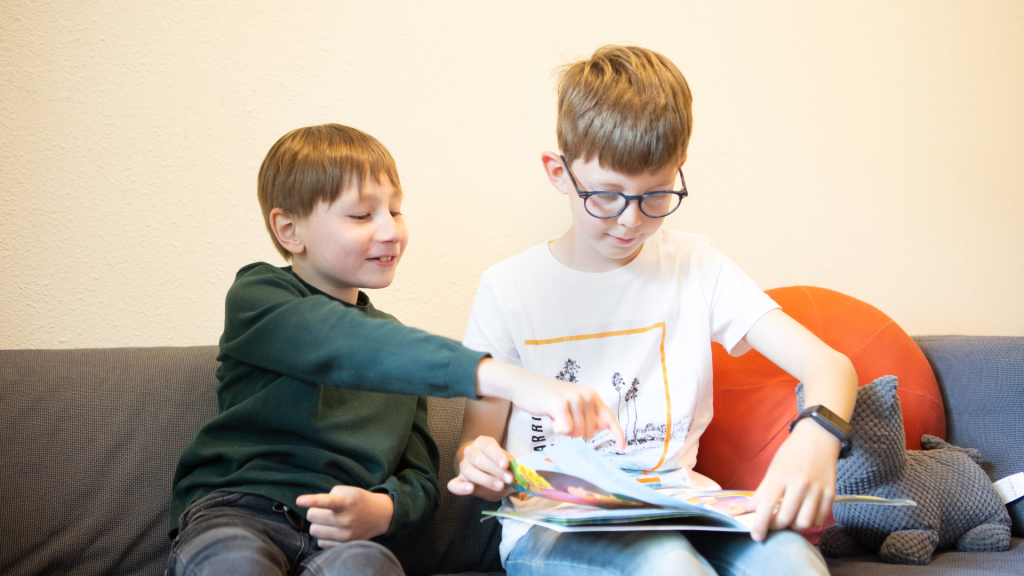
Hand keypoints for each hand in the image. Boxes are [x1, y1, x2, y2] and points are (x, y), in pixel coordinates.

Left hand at [296, 486, 393, 545]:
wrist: (379, 516)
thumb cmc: (359, 501)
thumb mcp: (348, 490)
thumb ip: (329, 495)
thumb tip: (314, 507)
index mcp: (347, 502)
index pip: (326, 501)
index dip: (311, 500)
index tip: (299, 500)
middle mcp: (346, 520)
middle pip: (312, 516)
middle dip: (314, 512)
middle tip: (323, 511)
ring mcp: (345, 535)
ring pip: (314, 531)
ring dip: (317, 525)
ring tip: (328, 521)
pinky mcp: (344, 546)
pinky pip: (320, 543)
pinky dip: (323, 536)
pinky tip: (332, 531)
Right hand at [447, 435, 516, 500]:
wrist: (486, 469)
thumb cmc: (499, 465)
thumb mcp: (508, 462)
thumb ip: (513, 466)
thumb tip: (523, 472)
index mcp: (483, 443)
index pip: (488, 446)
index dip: (496, 455)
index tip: (506, 465)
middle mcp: (470, 452)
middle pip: (478, 459)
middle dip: (495, 470)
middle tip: (509, 479)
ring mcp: (463, 466)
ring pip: (468, 470)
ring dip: (484, 479)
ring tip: (499, 486)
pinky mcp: (458, 481)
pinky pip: (454, 484)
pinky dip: (460, 488)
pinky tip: (470, 489)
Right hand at [476, 359, 625, 450]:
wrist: (525, 385)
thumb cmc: (548, 397)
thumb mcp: (572, 404)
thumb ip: (588, 415)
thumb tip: (604, 426)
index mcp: (592, 396)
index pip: (610, 419)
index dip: (618, 435)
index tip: (623, 448)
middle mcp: (586, 396)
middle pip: (589, 433)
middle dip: (576, 433)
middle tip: (563, 420)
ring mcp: (574, 399)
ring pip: (577, 433)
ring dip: (565, 431)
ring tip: (556, 416)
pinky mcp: (560, 405)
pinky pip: (565, 430)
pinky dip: (557, 429)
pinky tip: (551, 418)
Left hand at [745, 420, 839, 541]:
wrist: (818, 437)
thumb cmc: (792, 452)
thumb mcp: (773, 468)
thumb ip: (762, 490)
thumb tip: (748, 508)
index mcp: (781, 476)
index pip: (766, 506)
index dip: (759, 525)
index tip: (756, 536)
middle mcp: (800, 484)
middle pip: (786, 518)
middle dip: (775, 527)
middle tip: (771, 524)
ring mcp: (817, 490)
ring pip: (804, 523)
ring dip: (793, 527)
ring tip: (788, 519)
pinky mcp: (830, 494)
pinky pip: (819, 519)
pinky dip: (810, 522)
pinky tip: (803, 514)